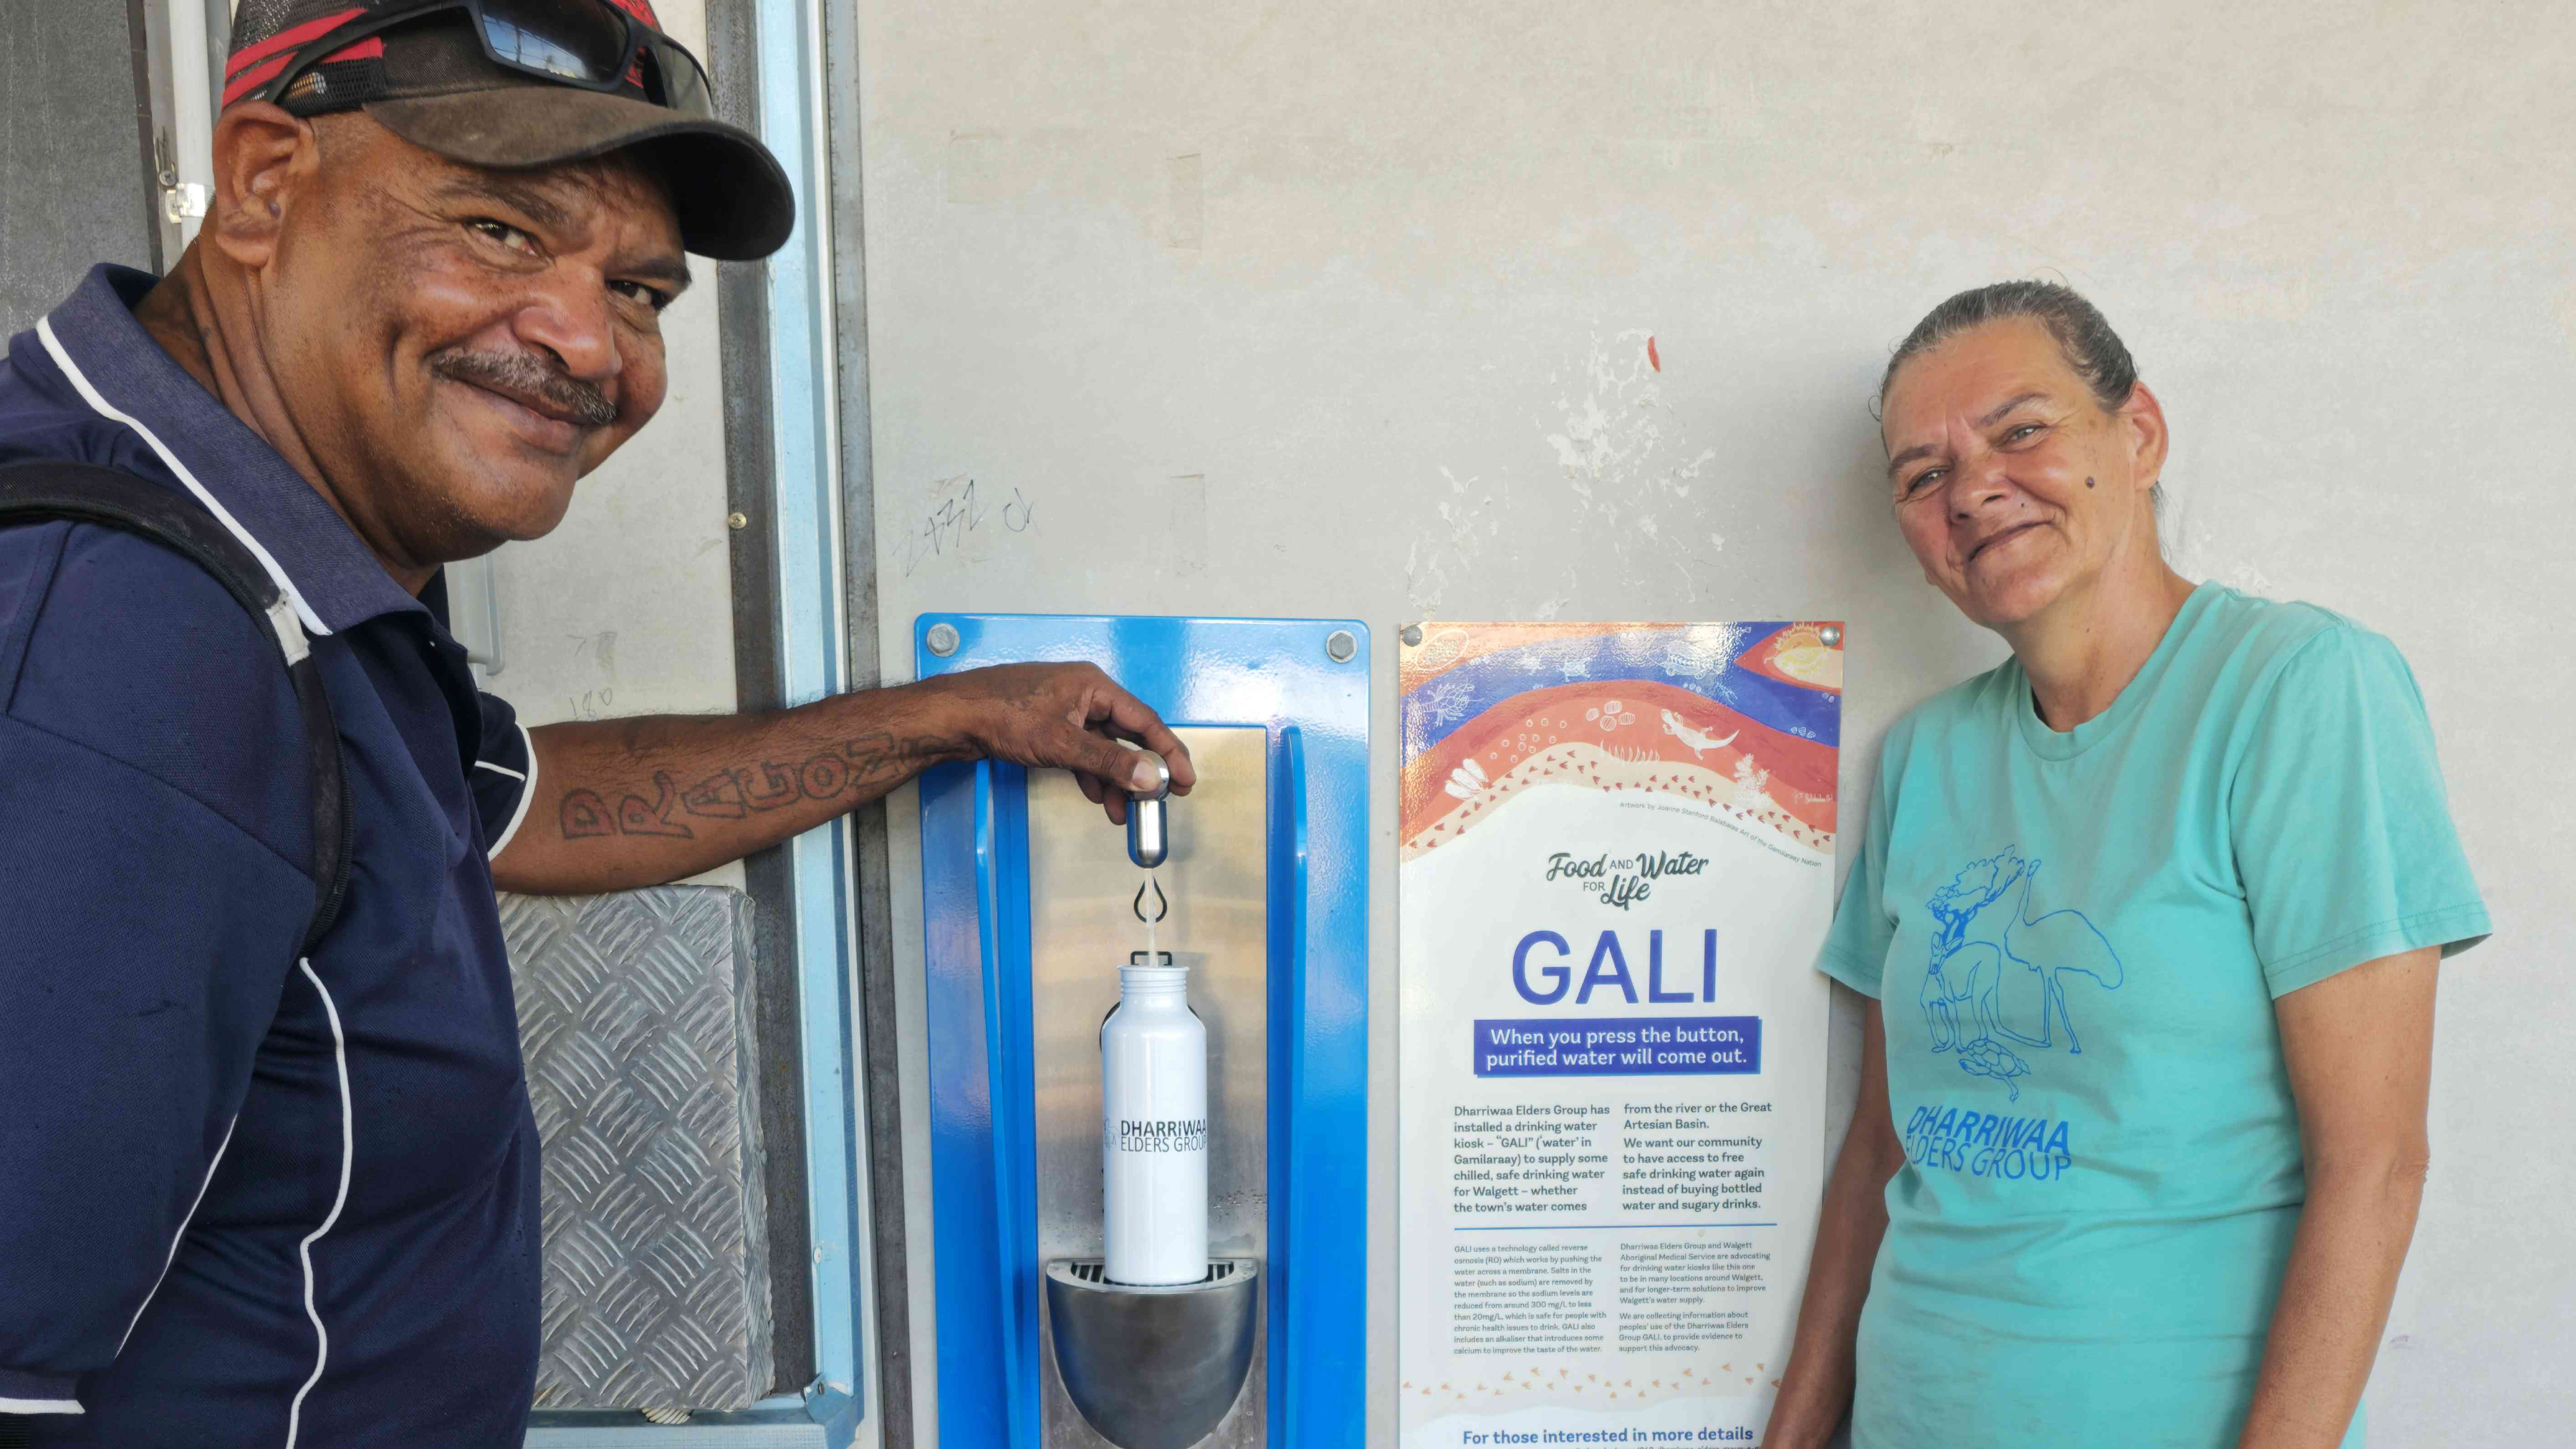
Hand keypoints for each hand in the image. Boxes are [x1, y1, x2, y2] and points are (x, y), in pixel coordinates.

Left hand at [924, 662, 1197, 823]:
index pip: (1144, 720)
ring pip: (1103, 747)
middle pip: (1126, 734)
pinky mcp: (1048, 725)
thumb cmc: (1003, 717)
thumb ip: (1109, 762)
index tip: (1185, 781)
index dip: (1169, 752)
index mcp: (1094, 686)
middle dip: (1142, 771)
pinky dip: (1091, 773)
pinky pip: (1082, 750)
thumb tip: (1151, 778)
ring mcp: (1065, 709)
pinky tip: (1096, 796)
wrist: (953, 716)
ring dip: (1115, 779)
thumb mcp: (1062, 744)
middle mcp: (1084, 693)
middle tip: (1160, 800)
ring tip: (1122, 812)